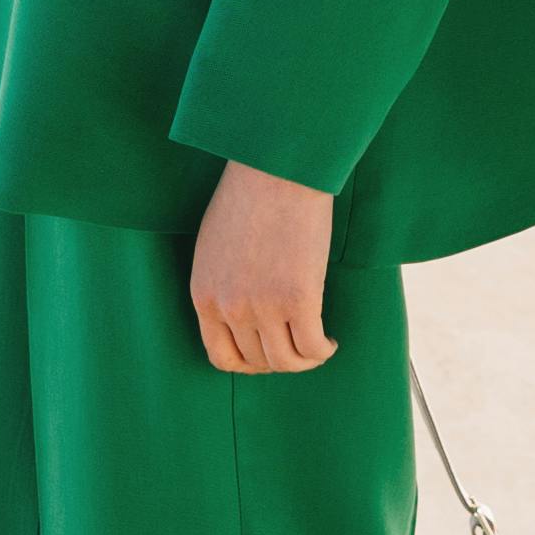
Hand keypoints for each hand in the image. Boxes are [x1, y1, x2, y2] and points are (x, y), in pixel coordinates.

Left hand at [191, 160, 336, 376]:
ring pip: (287, 361)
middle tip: (298, 345)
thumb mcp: (215, 248)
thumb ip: (223, 285)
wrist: (276, 170)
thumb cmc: (248, 197)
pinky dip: (324, 350)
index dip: (249, 364)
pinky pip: (313, 347)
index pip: (221, 357)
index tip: (267, 355)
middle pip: (258, 361)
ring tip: (318, 345)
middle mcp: (230, 308)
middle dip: (281, 360)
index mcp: (204, 296)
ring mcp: (263, 307)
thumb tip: (244, 314)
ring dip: (306, 360)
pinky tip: (330, 340)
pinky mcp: (299, 300)